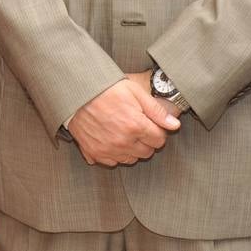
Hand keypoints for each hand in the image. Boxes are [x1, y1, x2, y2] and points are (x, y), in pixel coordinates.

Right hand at [66, 73, 180, 167]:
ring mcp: (108, 149)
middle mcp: (123, 141)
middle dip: (145, 140)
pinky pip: (112, 162)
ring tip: (121, 131)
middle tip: (135, 125)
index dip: (156, 130)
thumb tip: (175, 125)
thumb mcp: (134, 91)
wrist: (76, 91)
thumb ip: (156, 111)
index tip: (147, 122)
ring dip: (130, 148)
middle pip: (147, 152)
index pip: (159, 140)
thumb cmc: (106, 88)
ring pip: (131, 159)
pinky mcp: (94, 152)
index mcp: (136, 125)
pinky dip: (114, 153)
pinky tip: (109, 138)